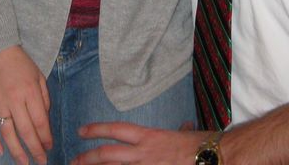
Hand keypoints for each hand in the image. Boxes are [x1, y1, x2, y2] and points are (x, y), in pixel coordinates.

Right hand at [0, 45, 52, 164]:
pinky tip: (0, 152)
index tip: (49, 147)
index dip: (46, 137)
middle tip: (41, 162)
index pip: (40, 121)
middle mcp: (14, 99)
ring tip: (24, 163)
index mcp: (30, 91)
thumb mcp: (38, 75)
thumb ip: (44, 97)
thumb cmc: (19, 62)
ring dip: (17, 151)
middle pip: (26, 131)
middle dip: (35, 149)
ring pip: (8, 133)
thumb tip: (45, 119)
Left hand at [71, 122, 205, 164]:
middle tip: (74, 161)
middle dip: (87, 158)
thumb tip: (182, 127)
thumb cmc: (202, 145)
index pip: (116, 130)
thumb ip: (177, 131)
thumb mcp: (185, 133)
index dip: (96, 130)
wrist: (214, 158)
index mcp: (149, 137)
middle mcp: (144, 153)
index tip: (82, 131)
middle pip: (107, 154)